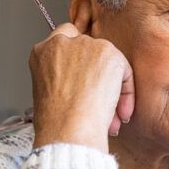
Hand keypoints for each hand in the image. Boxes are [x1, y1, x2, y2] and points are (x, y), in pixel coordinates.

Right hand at [28, 23, 134, 150]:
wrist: (68, 130)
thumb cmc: (56, 123)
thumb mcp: (47, 93)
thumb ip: (62, 77)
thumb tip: (82, 81)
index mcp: (42, 52)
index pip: (64, 39)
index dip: (78, 59)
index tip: (85, 79)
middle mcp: (62, 43)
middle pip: (89, 51)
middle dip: (97, 77)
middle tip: (98, 103)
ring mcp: (85, 45)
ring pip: (108, 62)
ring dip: (112, 88)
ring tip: (110, 116)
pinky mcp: (107, 52)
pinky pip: (124, 71)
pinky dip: (126, 93)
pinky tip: (118, 112)